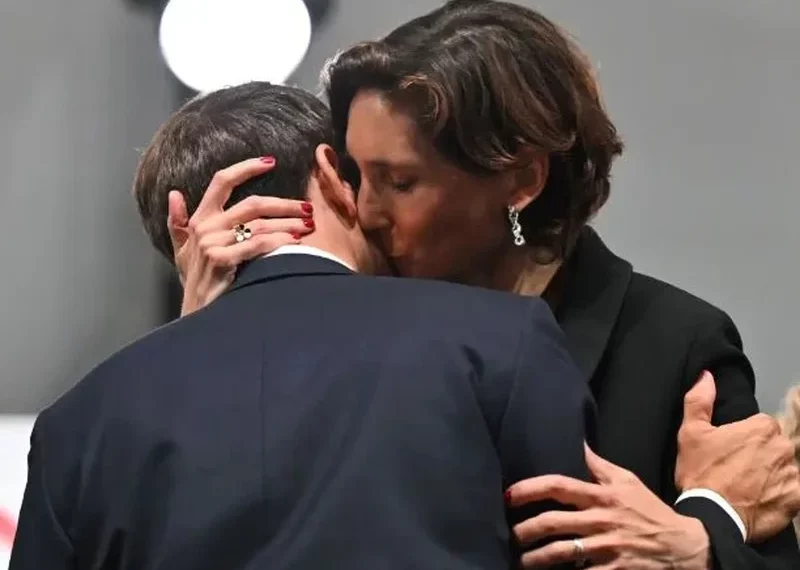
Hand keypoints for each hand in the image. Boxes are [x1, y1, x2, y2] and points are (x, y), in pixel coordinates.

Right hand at [167, 157, 314, 315]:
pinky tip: (295, 242)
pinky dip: (279, 241)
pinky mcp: (221, 260)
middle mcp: (205, 227)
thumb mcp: (182, 251)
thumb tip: (173, 194)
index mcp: (199, 219)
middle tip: (307, 207)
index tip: (270, 161)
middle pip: (253, 204)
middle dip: (284, 204)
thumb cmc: (196, 281)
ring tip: (308, 226)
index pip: (222, 181)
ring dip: (289, 223)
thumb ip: (178, 222)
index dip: (246, 167)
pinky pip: (257, 244)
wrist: (196, 313)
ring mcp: (212, 243)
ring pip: (260, 224)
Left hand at [507, 445, 710, 568]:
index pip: (559, 486)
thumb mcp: (628, 481)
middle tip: (510, 534)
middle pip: (554, 523)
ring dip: (537, 558)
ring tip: (522, 561)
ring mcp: (608, 547)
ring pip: (563, 552)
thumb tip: (577, 442)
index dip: (530, 489)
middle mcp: (602, 520)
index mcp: (602, 495)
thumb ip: (599, 465)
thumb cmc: (651, 510)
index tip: (508, 495)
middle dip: (526, 529)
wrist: (686, 546)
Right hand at [676, 371, 799, 541]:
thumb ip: (699, 401)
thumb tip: (706, 376)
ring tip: (750, 488)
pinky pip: (795, 491)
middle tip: (739, 470)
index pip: (761, 425)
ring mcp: (793, 475)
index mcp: (761, 428)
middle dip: (762, 455)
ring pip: (785, 468)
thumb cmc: (700, 473)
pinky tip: (765, 500)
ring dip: (772, 475)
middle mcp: (783, 448)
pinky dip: (783, 494)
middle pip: (776, 446)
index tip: (731, 451)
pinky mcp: (797, 499)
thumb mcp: (690, 433)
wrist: (712, 517)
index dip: (745, 438)